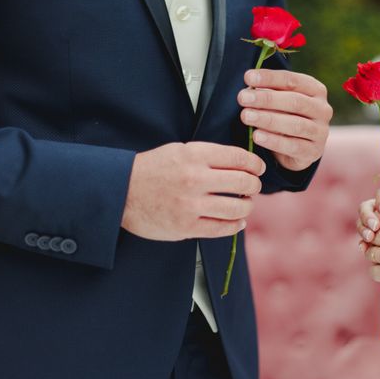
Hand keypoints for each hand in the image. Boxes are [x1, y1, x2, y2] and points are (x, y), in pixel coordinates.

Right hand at [122, 142, 265, 240]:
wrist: (121, 191)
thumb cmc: (153, 169)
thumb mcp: (180, 150)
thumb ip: (210, 156)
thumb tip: (242, 164)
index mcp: (195, 155)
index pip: (239, 158)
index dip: (255, 164)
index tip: (258, 168)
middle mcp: (195, 178)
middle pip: (243, 182)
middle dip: (254, 185)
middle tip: (252, 187)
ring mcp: (191, 204)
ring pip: (237, 207)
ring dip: (247, 206)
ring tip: (244, 204)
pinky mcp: (186, 226)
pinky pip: (222, 228)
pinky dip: (236, 225)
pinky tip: (237, 221)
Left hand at [238, 69, 331, 171]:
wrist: (298, 149)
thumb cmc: (285, 117)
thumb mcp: (279, 102)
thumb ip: (268, 92)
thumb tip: (249, 87)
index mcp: (315, 90)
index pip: (292, 80)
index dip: (270, 78)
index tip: (248, 78)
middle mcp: (322, 109)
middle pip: (295, 102)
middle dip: (267, 99)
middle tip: (243, 98)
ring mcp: (320, 132)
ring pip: (296, 125)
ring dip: (268, 120)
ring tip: (246, 116)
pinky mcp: (313, 152)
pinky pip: (293, 146)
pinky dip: (273, 141)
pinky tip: (257, 136)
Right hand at [357, 181, 379, 243]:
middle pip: (366, 207)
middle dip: (367, 217)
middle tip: (374, 227)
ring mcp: (378, 221)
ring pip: (363, 222)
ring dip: (363, 229)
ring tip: (370, 238)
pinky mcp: (377, 236)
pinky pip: (366, 237)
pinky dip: (363, 242)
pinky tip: (365, 248)